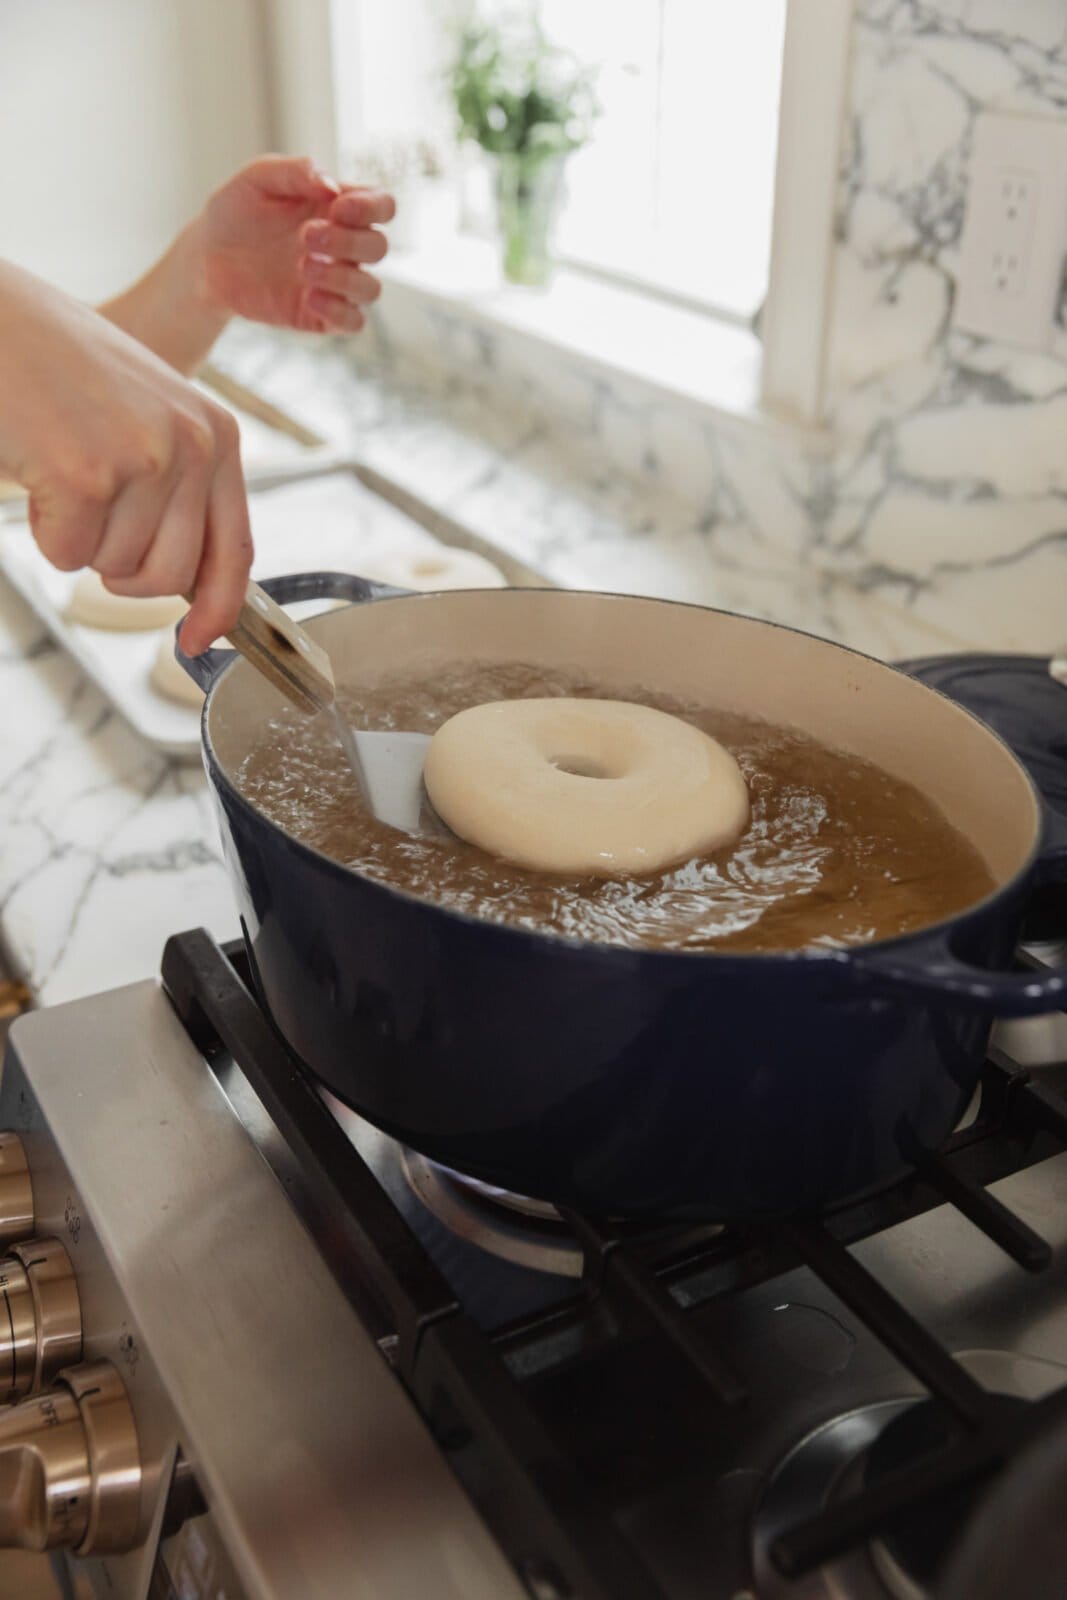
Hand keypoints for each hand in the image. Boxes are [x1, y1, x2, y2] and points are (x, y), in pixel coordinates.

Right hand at [0, 261, 251, 655]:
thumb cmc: (61, 366)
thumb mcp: (149, 417)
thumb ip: (182, 488)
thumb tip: (192, 581)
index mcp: (217, 434)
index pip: (235, 549)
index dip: (219, 609)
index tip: (198, 640)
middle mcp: (192, 446)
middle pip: (169, 575)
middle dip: (122, 568)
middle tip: (89, 516)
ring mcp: (142, 460)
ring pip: (114, 567)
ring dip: (78, 539)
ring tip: (62, 471)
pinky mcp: (86, 476)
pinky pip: (69, 556)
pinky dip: (45, 531)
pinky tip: (38, 472)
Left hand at [195, 155, 394, 333]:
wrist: (207, 258)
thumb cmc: (236, 211)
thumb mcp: (258, 178)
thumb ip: (295, 171)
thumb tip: (332, 186)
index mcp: (339, 208)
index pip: (382, 206)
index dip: (372, 207)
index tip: (337, 207)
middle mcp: (344, 247)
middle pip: (379, 247)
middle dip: (348, 241)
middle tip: (304, 236)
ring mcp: (335, 283)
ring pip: (371, 288)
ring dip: (343, 277)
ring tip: (302, 266)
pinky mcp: (321, 315)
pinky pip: (354, 322)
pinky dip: (339, 311)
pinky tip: (308, 297)